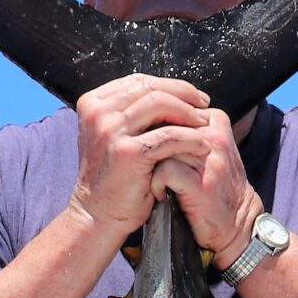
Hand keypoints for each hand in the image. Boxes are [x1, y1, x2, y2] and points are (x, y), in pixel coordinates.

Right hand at [66, 74, 215, 240]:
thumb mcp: (114, 136)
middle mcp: (97, 112)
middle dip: (183, 94)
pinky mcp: (127, 152)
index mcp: (92, 102)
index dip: (170, 85)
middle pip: (150, 88)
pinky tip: (203, 145)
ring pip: (160, 105)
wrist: (98, 215)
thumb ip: (130, 113)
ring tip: (205, 123)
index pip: (139, 81)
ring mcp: (110, 130)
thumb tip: (168, 93)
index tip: (192, 96)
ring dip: (188, 112)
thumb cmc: (113, 178)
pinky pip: (168, 136)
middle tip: (204, 105)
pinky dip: (189, 138)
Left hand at [154, 105, 258, 262]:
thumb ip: (184, 131)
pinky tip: (160, 194)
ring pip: (162, 145)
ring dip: (151, 166)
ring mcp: (210, 158)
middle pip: (165, 125)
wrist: (237, 223)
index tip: (156, 151)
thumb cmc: (214, 187)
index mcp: (216, 120)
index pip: (171, 108)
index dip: (156, 130)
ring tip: (156, 182)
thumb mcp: (204, 150)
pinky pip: (165, 170)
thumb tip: (143, 116)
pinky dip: (156, 183)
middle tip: (147, 167)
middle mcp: (214, 135)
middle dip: (151, 146)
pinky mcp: (202, 182)